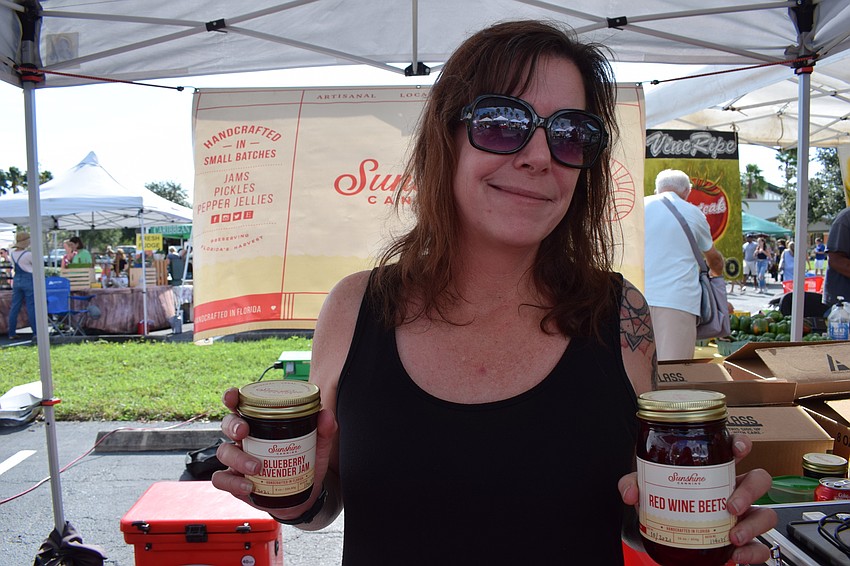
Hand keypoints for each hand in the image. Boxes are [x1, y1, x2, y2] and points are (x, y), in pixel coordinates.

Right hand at [211, 386, 337, 520]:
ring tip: (257, 467)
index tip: (233, 396)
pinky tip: (249, 485)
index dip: (232, 398)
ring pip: (224, 452)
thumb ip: (323, 431)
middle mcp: (245, 440)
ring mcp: (237, 461)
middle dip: (233, 425)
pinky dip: (233, 483)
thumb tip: (325, 414)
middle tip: (244, 431)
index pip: (242, 406)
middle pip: (228, 425)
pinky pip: (222, 480)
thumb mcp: (316, 448)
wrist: (301, 496)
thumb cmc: (302, 465)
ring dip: (238, 458)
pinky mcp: (235, 482)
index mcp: (260, 425)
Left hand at [619, 434, 776, 563]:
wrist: (665, 539)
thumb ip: (634, 484)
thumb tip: (630, 492)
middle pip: (759, 480)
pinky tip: (737, 554)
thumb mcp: (647, 490)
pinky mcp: (743, 541)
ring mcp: (742, 516)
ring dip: (753, 525)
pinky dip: (754, 553)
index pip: (735, 449)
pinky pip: (761, 548)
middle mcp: (733, 490)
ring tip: (732, 535)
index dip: (742, 443)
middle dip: (749, 491)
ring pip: (766, 514)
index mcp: (713, 471)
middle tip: (730, 506)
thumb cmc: (664, 505)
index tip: (737, 448)